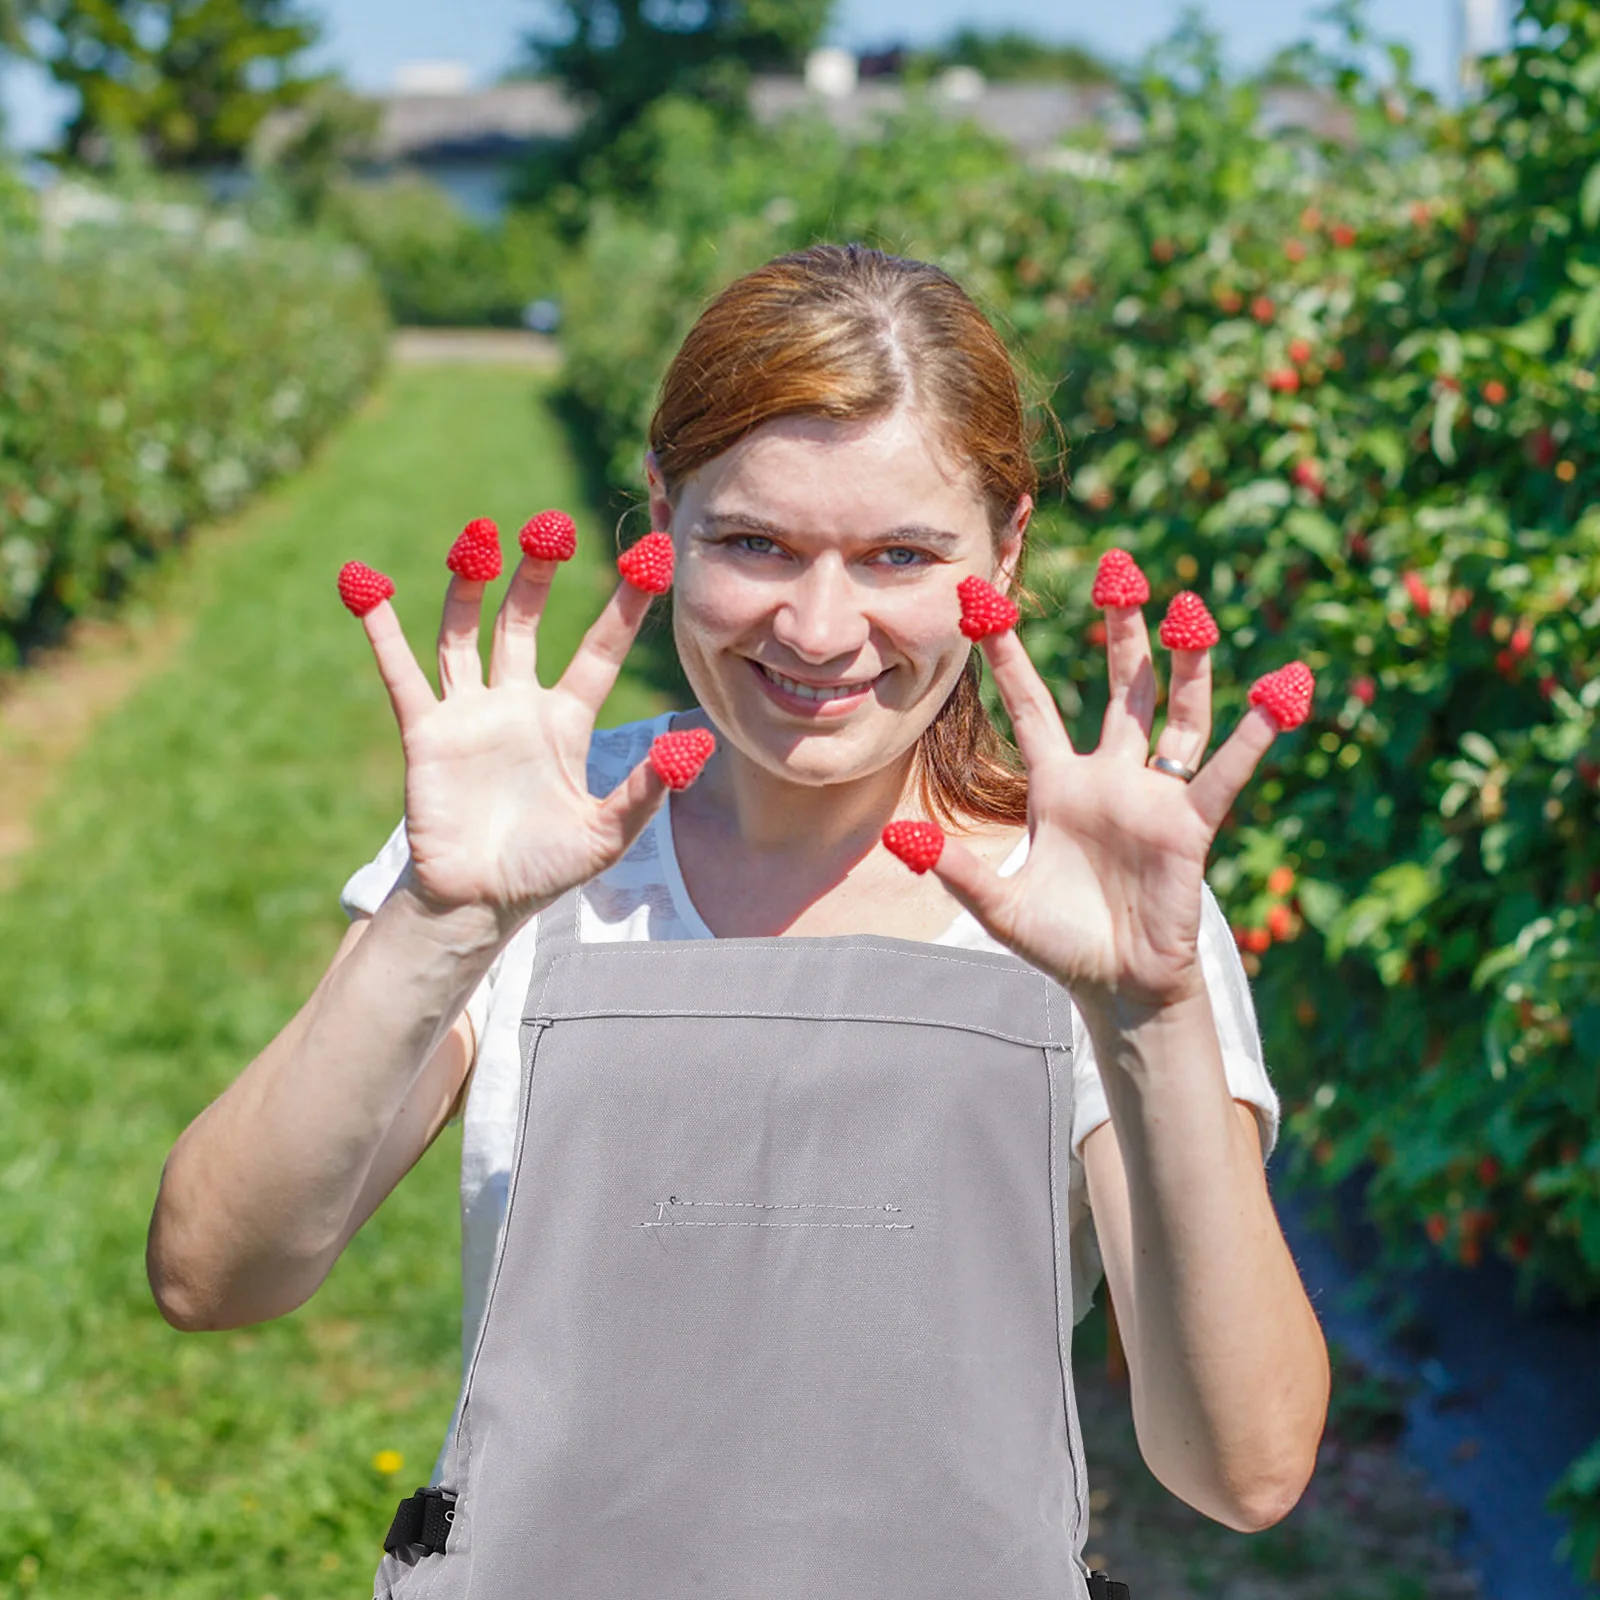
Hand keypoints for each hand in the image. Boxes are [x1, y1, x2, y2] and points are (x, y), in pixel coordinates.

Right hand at [342, 522, 703, 932]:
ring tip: (479, 535)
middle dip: (536, 574)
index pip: (598, 649)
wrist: (479, 903)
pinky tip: (365, 585)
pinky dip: (381, 630)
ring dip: (469, 585)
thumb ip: (648, 788)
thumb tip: (695, 743)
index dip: (623, 604)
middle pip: (525, 622)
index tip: (649, 555)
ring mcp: (469, 713)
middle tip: (549, 525)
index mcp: (566, 721)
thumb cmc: (546, 869)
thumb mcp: (608, 832)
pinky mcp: (426, 732)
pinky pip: (402, 673)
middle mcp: (517, 704)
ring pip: (465, 632)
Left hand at [905, 568, 1309, 1012]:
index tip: (987, 600)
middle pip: (1116, 686)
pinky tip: (1280, 690)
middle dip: (1118, 628)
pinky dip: (1255, 733)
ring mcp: (1154, 796)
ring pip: (1173, 712)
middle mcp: (1109, 776)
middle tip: (1116, 564)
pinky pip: (1224, 772)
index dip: (1010, 653)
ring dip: (1183, 661)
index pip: (1030, 702)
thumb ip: (954, 868)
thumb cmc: (1058, 942)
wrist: (1116, 986)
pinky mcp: (1192, 826)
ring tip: (1187, 607)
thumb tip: (896, 834)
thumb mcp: (996, 905)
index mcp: (1056, 784)